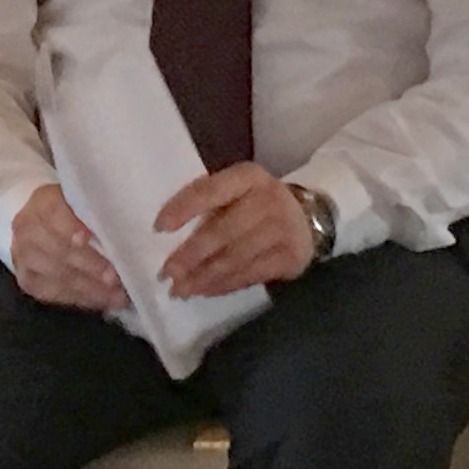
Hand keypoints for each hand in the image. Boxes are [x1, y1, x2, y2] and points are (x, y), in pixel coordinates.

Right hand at [6, 183, 127, 312]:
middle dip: (88, 265)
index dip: (70, 226)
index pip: (54, 213)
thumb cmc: (79, 215)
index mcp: (44, 201)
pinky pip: (52, 293)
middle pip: (56, 248)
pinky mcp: (27, 280)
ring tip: (116, 295)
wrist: (48, 227)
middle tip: (115, 278)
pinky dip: (80, 298)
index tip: (87, 238)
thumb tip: (130, 232)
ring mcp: (23, 255)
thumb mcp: (88, 205)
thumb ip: (101, 214)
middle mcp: (27, 227)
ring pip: (56, 274)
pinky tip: (102, 301)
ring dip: (89, 287)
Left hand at [154, 164, 317, 297]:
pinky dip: (223, 285)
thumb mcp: (237, 190)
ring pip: (235, 258)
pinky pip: (249, 275)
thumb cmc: (255, 203)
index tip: (159, 228)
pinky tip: (203, 291)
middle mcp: (268, 200)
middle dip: (191, 255)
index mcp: (248, 177)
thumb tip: (166, 236)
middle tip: (167, 273)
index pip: (210, 190)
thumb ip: (208, 203)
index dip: (183, 208)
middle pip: (223, 231)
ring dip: (203, 277)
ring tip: (179, 289)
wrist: (309, 217)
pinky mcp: (289, 258)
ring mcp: (282, 230)